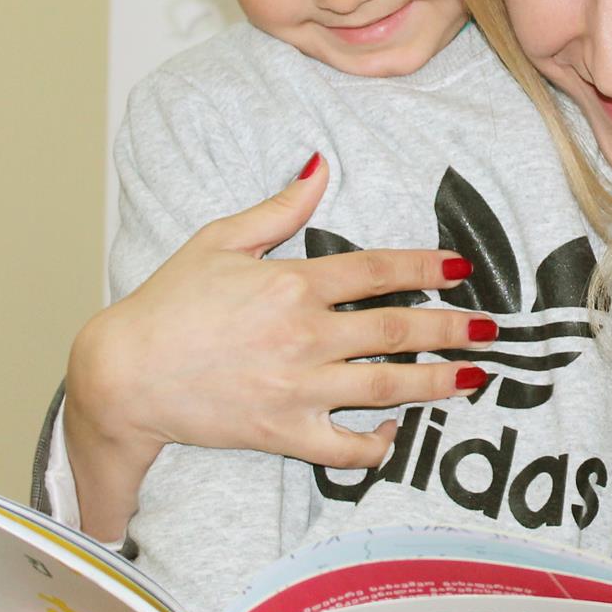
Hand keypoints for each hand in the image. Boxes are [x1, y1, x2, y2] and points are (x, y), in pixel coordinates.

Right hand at [64, 154, 494, 537]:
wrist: (122, 375)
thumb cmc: (167, 303)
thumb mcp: (219, 240)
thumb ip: (279, 208)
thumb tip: (321, 165)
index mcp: (293, 284)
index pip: (377, 271)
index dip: (424, 266)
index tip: (460, 268)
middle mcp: (304, 336)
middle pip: (397, 329)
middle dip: (451, 328)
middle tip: (490, 329)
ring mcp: (297, 388)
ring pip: (386, 387)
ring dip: (436, 383)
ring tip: (473, 377)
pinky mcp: (282, 433)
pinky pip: (345, 447)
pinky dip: (377, 444)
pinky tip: (397, 434)